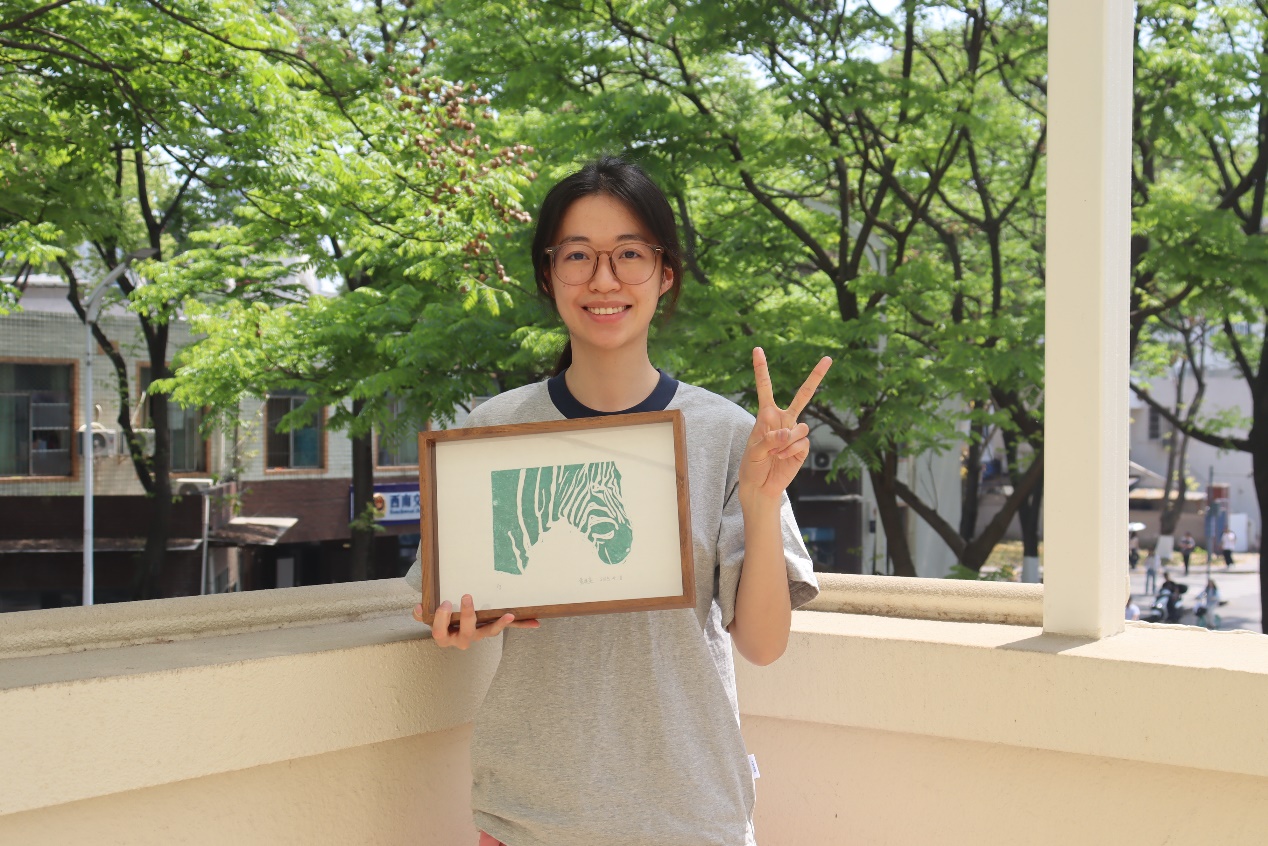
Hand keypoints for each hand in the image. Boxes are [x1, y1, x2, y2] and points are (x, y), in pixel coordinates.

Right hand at [412, 594, 539, 648]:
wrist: (449, 629)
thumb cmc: (438, 620)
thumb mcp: (428, 617)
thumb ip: (422, 613)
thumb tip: (417, 608)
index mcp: (444, 636)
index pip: (439, 632)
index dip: (441, 619)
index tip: (444, 603)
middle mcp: (461, 639)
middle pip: (466, 632)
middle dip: (467, 615)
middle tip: (467, 597)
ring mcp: (477, 635)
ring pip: (488, 632)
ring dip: (499, 624)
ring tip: (508, 615)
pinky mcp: (490, 629)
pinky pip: (506, 628)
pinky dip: (521, 624)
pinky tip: (536, 623)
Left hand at [739, 347, 831, 506]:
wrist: (761, 485)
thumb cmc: (751, 465)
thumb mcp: (753, 451)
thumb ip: (769, 439)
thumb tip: (790, 431)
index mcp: (766, 415)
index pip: (766, 388)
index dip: (762, 369)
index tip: (757, 349)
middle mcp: (784, 420)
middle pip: (803, 395)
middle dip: (816, 377)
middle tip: (828, 358)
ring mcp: (795, 432)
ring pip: (801, 427)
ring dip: (787, 442)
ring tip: (775, 453)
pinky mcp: (803, 447)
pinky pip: (802, 443)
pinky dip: (790, 451)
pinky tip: (782, 458)